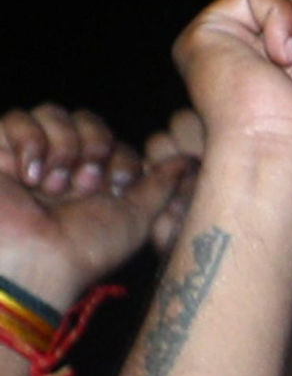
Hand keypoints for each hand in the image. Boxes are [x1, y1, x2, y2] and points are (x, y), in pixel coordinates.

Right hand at [0, 107, 198, 304]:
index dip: (121, 157)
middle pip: (87, 119)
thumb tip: (190, 160)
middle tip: (85, 186)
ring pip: (53, 112)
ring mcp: (28, 157)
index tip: (116, 187)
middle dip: (94, 148)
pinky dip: (29, 142)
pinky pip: (16, 118)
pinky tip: (28, 176)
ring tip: (53, 187)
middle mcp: (62, 167)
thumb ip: (162, 185)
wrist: (34, 262)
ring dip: (63, 147)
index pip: (115, 140)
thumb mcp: (137, 218)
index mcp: (94, 182)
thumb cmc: (86, 248)